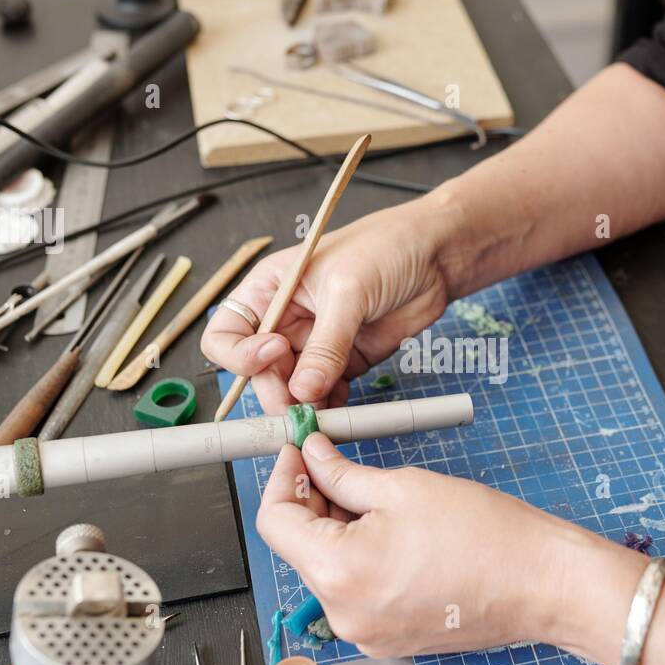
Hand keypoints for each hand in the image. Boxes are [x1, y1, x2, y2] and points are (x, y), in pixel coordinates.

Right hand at [200, 199, 454, 412]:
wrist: (436, 254)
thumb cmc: (386, 247)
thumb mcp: (348, 290)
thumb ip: (326, 344)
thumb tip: (303, 390)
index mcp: (269, 289)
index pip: (227, 333)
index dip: (240, 353)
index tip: (273, 355)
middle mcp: (286, 319)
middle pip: (259, 371)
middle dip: (275, 391)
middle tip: (299, 408)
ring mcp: (315, 343)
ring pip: (292, 387)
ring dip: (302, 406)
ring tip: (321, 416)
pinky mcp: (344, 361)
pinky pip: (326, 393)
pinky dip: (330, 407)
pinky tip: (340, 411)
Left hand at [256, 432, 615, 657]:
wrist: (542, 584)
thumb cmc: (486, 535)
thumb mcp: (403, 487)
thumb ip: (343, 474)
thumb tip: (312, 457)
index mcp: (338, 573)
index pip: (274, 522)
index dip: (283, 479)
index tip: (300, 453)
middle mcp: (343, 614)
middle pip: (300, 548)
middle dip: (313, 502)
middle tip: (339, 463)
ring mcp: (366, 634)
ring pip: (329, 570)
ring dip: (339, 530)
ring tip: (379, 499)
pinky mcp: (388, 640)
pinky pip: (357, 593)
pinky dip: (363, 559)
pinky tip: (396, 534)